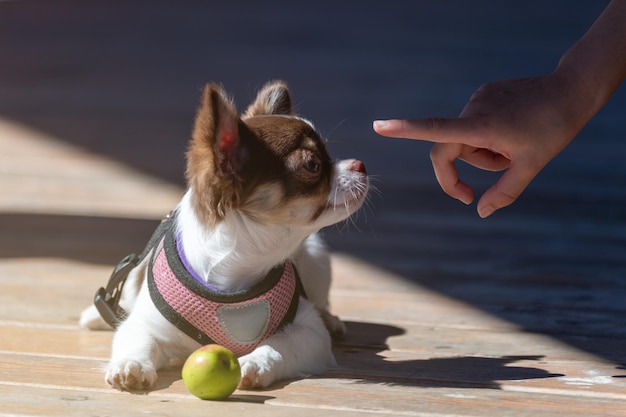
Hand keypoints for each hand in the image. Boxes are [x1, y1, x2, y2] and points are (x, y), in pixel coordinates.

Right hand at [374, 73, 584, 217]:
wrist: (571, 90)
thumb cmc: (553, 129)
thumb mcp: (532, 167)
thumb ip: (504, 192)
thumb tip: (480, 211)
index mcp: (482, 126)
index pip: (437, 131)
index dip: (405, 130)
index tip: (379, 127)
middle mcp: (473, 109)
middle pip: (448, 150)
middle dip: (464, 169)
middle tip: (480, 190)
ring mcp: (477, 99)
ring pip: (464, 139)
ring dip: (481, 153)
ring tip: (512, 148)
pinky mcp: (483, 94)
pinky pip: (474, 125)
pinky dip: (486, 136)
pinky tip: (513, 129)